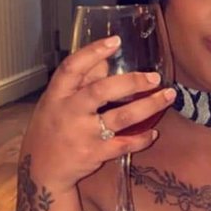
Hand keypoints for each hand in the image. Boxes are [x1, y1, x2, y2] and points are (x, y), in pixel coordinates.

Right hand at [20, 35, 175, 195]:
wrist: (41, 169)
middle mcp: (69, 112)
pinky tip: (153, 133)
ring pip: (120, 118)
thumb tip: (106, 59)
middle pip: (101, 91)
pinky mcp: (94, 154)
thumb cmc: (53, 128)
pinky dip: (141, 139)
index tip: (116, 41)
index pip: (72, 68)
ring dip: (148, 106)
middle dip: (131, 82)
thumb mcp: (57, 102)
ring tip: (168, 96)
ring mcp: (82, 134)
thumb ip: (81, 82)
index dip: (93, 52)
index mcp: (57, 95)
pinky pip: (124, 145)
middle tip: (155, 77)